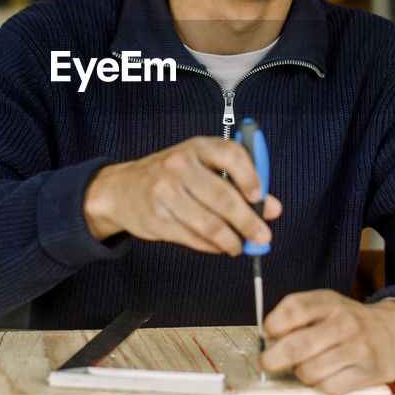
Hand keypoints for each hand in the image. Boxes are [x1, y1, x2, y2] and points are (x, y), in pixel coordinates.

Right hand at [83, 136, 281, 253]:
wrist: (120, 189)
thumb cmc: (171, 176)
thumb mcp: (201, 167)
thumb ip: (239, 183)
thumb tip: (273, 208)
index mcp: (196, 147)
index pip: (230, 155)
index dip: (250, 177)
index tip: (260, 198)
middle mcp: (179, 166)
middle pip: (223, 197)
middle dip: (248, 221)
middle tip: (263, 236)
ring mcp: (165, 193)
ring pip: (209, 223)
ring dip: (231, 240)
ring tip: (241, 246)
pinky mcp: (157, 219)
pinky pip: (193, 238)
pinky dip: (212, 247)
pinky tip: (221, 247)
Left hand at [259, 290, 394, 394]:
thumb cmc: (350, 322)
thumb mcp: (328, 306)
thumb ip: (299, 316)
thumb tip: (267, 338)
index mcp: (330, 302)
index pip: (295, 308)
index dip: (273, 324)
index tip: (266, 334)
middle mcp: (346, 322)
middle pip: (298, 345)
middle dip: (273, 359)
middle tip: (264, 363)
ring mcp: (359, 347)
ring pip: (310, 371)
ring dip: (301, 373)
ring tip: (307, 367)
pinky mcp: (369, 372)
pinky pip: (329, 387)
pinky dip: (321, 385)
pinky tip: (327, 376)